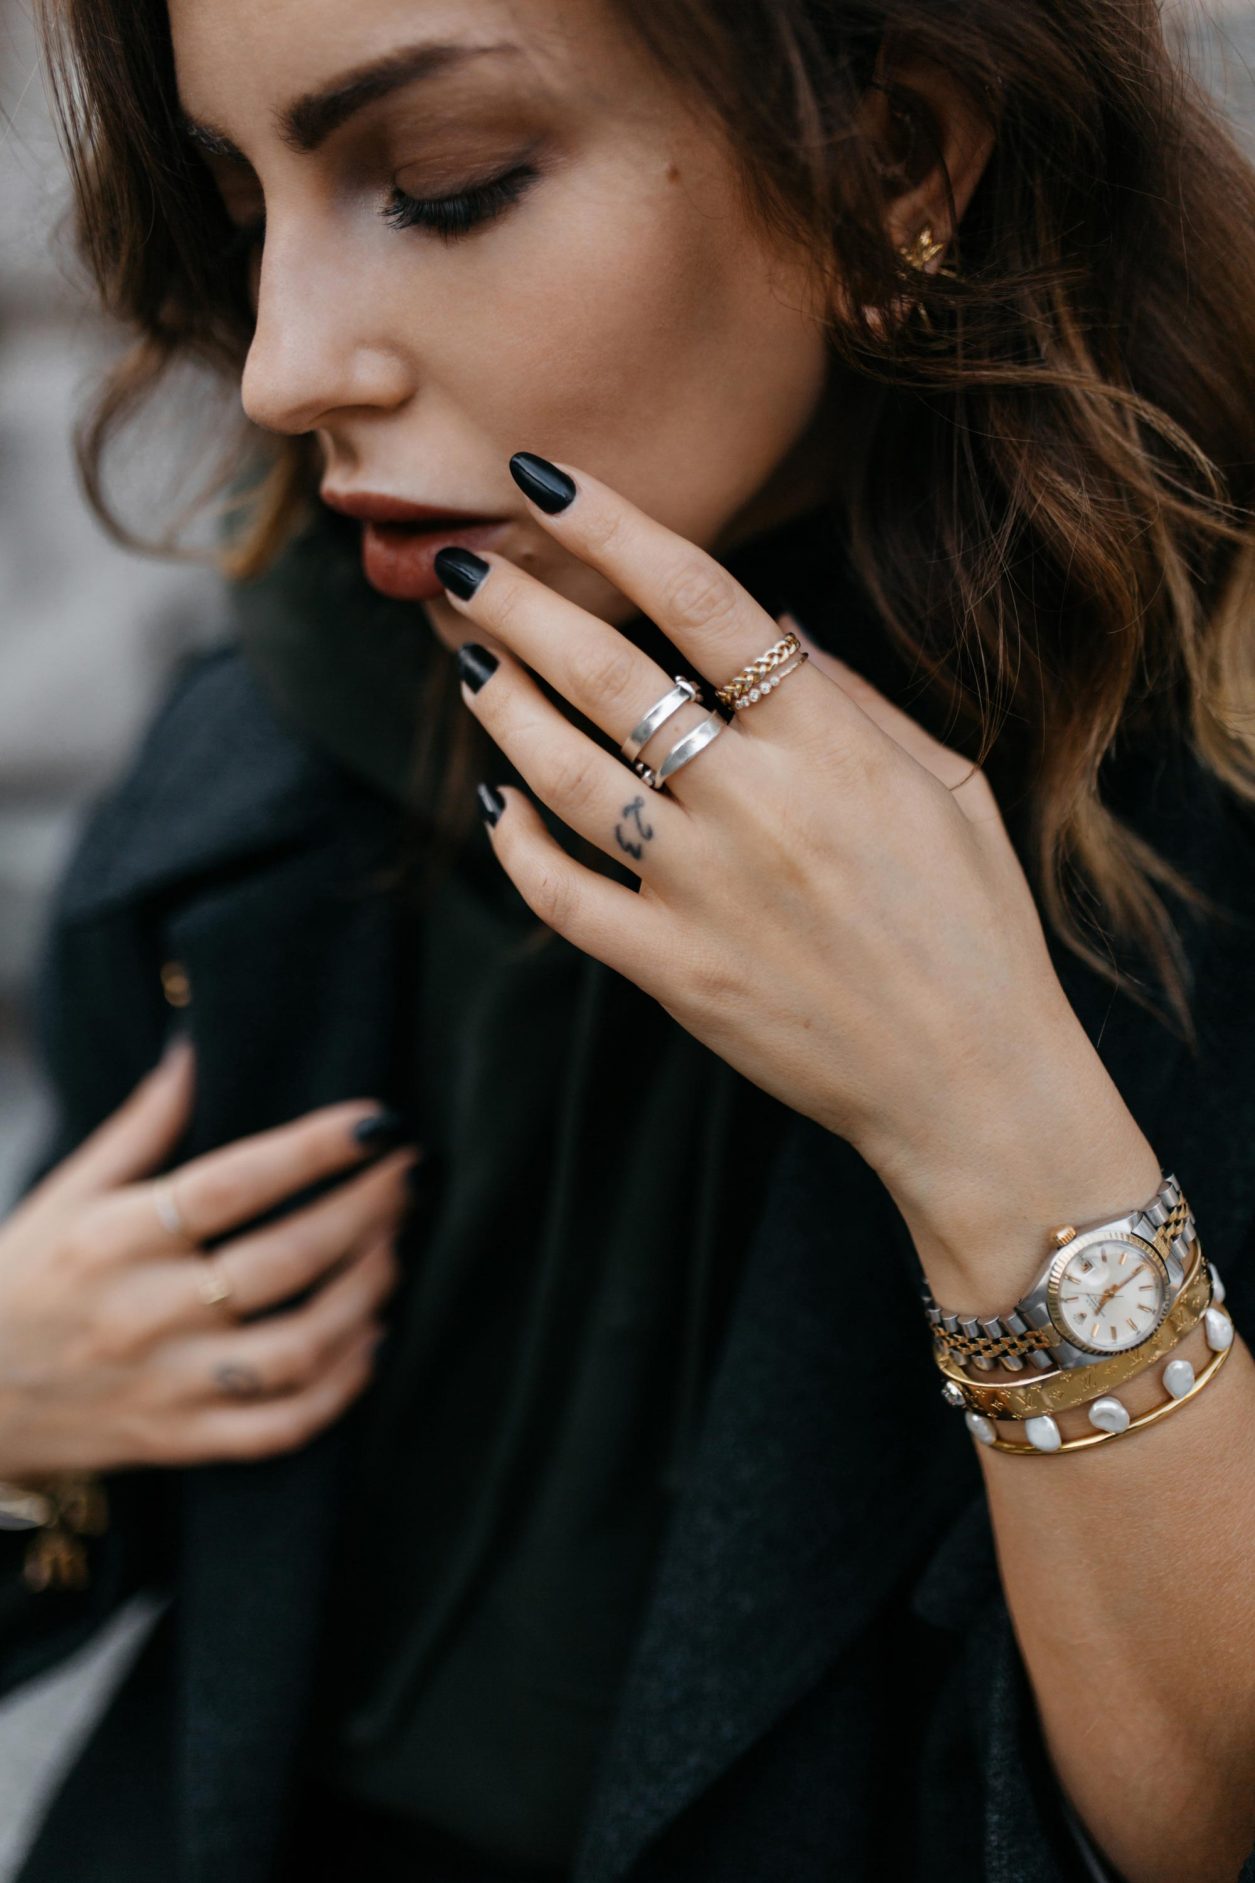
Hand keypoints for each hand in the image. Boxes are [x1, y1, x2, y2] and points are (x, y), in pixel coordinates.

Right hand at [0, 1039, 420, 1479]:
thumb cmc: (21, 1280)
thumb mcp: (65, 1192)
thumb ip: (141, 1126)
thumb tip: (197, 1047)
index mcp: (112, 1238)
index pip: (233, 1184)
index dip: (315, 1149)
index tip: (378, 1121)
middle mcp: (144, 1312)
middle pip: (283, 1260)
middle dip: (364, 1212)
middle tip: (406, 1177)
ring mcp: (167, 1384)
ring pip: (297, 1347)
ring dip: (364, 1295)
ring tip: (395, 1249)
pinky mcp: (181, 1441)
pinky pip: (281, 1426)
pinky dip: (341, 1386)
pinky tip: (371, 1340)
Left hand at [439, 456, 1099, 1225]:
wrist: (972, 1085)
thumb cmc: (978, 927)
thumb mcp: (951, 787)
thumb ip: (857, 697)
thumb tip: (774, 620)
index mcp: (829, 740)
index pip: (696, 596)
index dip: (607, 523)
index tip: (539, 478)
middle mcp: (755, 802)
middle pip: (604, 674)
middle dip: (517, 605)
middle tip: (459, 566)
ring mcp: (704, 890)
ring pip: (563, 774)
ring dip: (502, 709)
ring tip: (467, 663)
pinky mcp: (673, 970)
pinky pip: (561, 895)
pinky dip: (515, 844)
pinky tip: (494, 802)